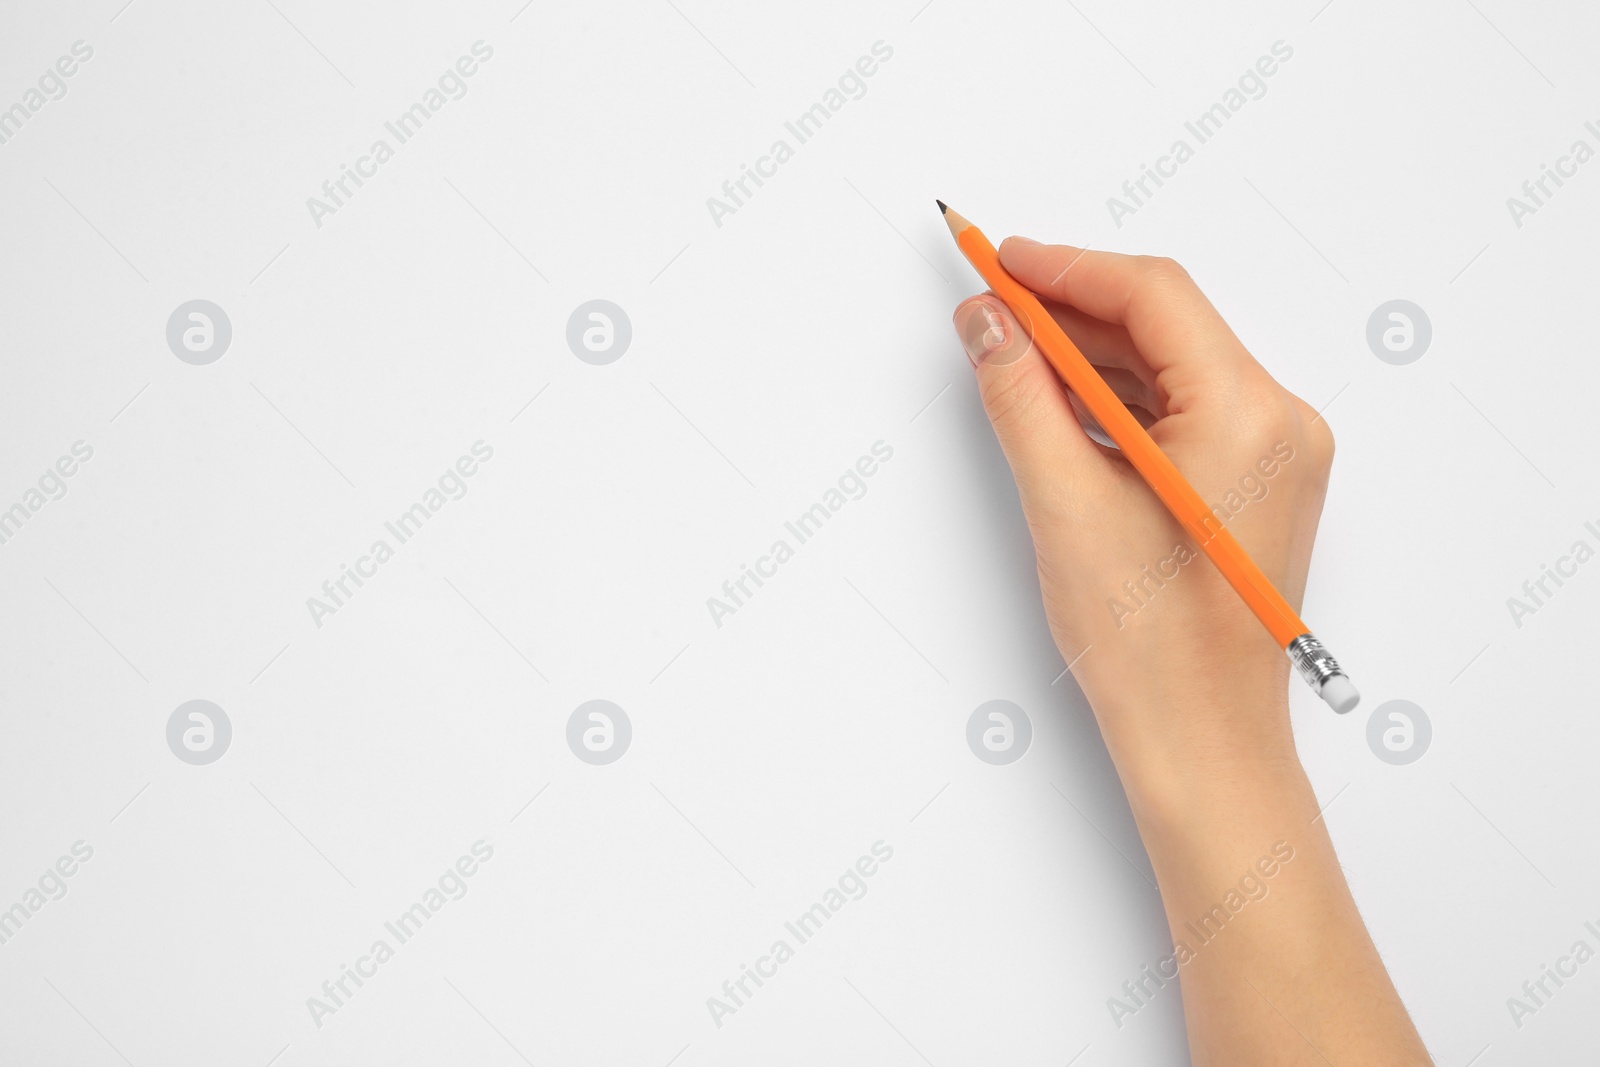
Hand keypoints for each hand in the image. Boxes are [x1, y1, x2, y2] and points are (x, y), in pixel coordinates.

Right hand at [952, 239, 1335, 795]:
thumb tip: (988, 320)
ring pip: (1173, 368)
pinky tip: (1060, 403)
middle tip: (991, 303)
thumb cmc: (1149, 646)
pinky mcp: (1256, 482)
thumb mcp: (1064, 503)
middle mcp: (1281, 422)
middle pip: (1167, 325)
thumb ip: (1020, 394)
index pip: (1153, 296)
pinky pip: (1185, 411)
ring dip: (1092, 356)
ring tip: (1011, 352)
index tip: (998, 258)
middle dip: (1073, 310)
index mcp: (1250, 416)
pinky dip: (1121, 400)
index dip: (1065, 268)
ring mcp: (1277, 454)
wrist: (1202, 742)